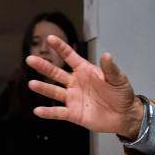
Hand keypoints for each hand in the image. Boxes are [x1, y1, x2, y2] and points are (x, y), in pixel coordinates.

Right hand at [25, 35, 143, 138]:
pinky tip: (38, 110)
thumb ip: (110, 68)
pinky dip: (48, 112)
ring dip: (43, 88)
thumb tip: (106, 54)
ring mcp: (73, 98)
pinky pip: (58, 112)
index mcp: (84, 71)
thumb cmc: (121, 94)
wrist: (124, 116)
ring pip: (54, 92)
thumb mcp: (118, 79)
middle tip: (30, 59)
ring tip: (32, 84)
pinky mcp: (73, 113)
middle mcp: (75, 83)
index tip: (50, 38)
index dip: (60, 47)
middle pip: (56, 73)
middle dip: (43, 66)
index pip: (69, 56)